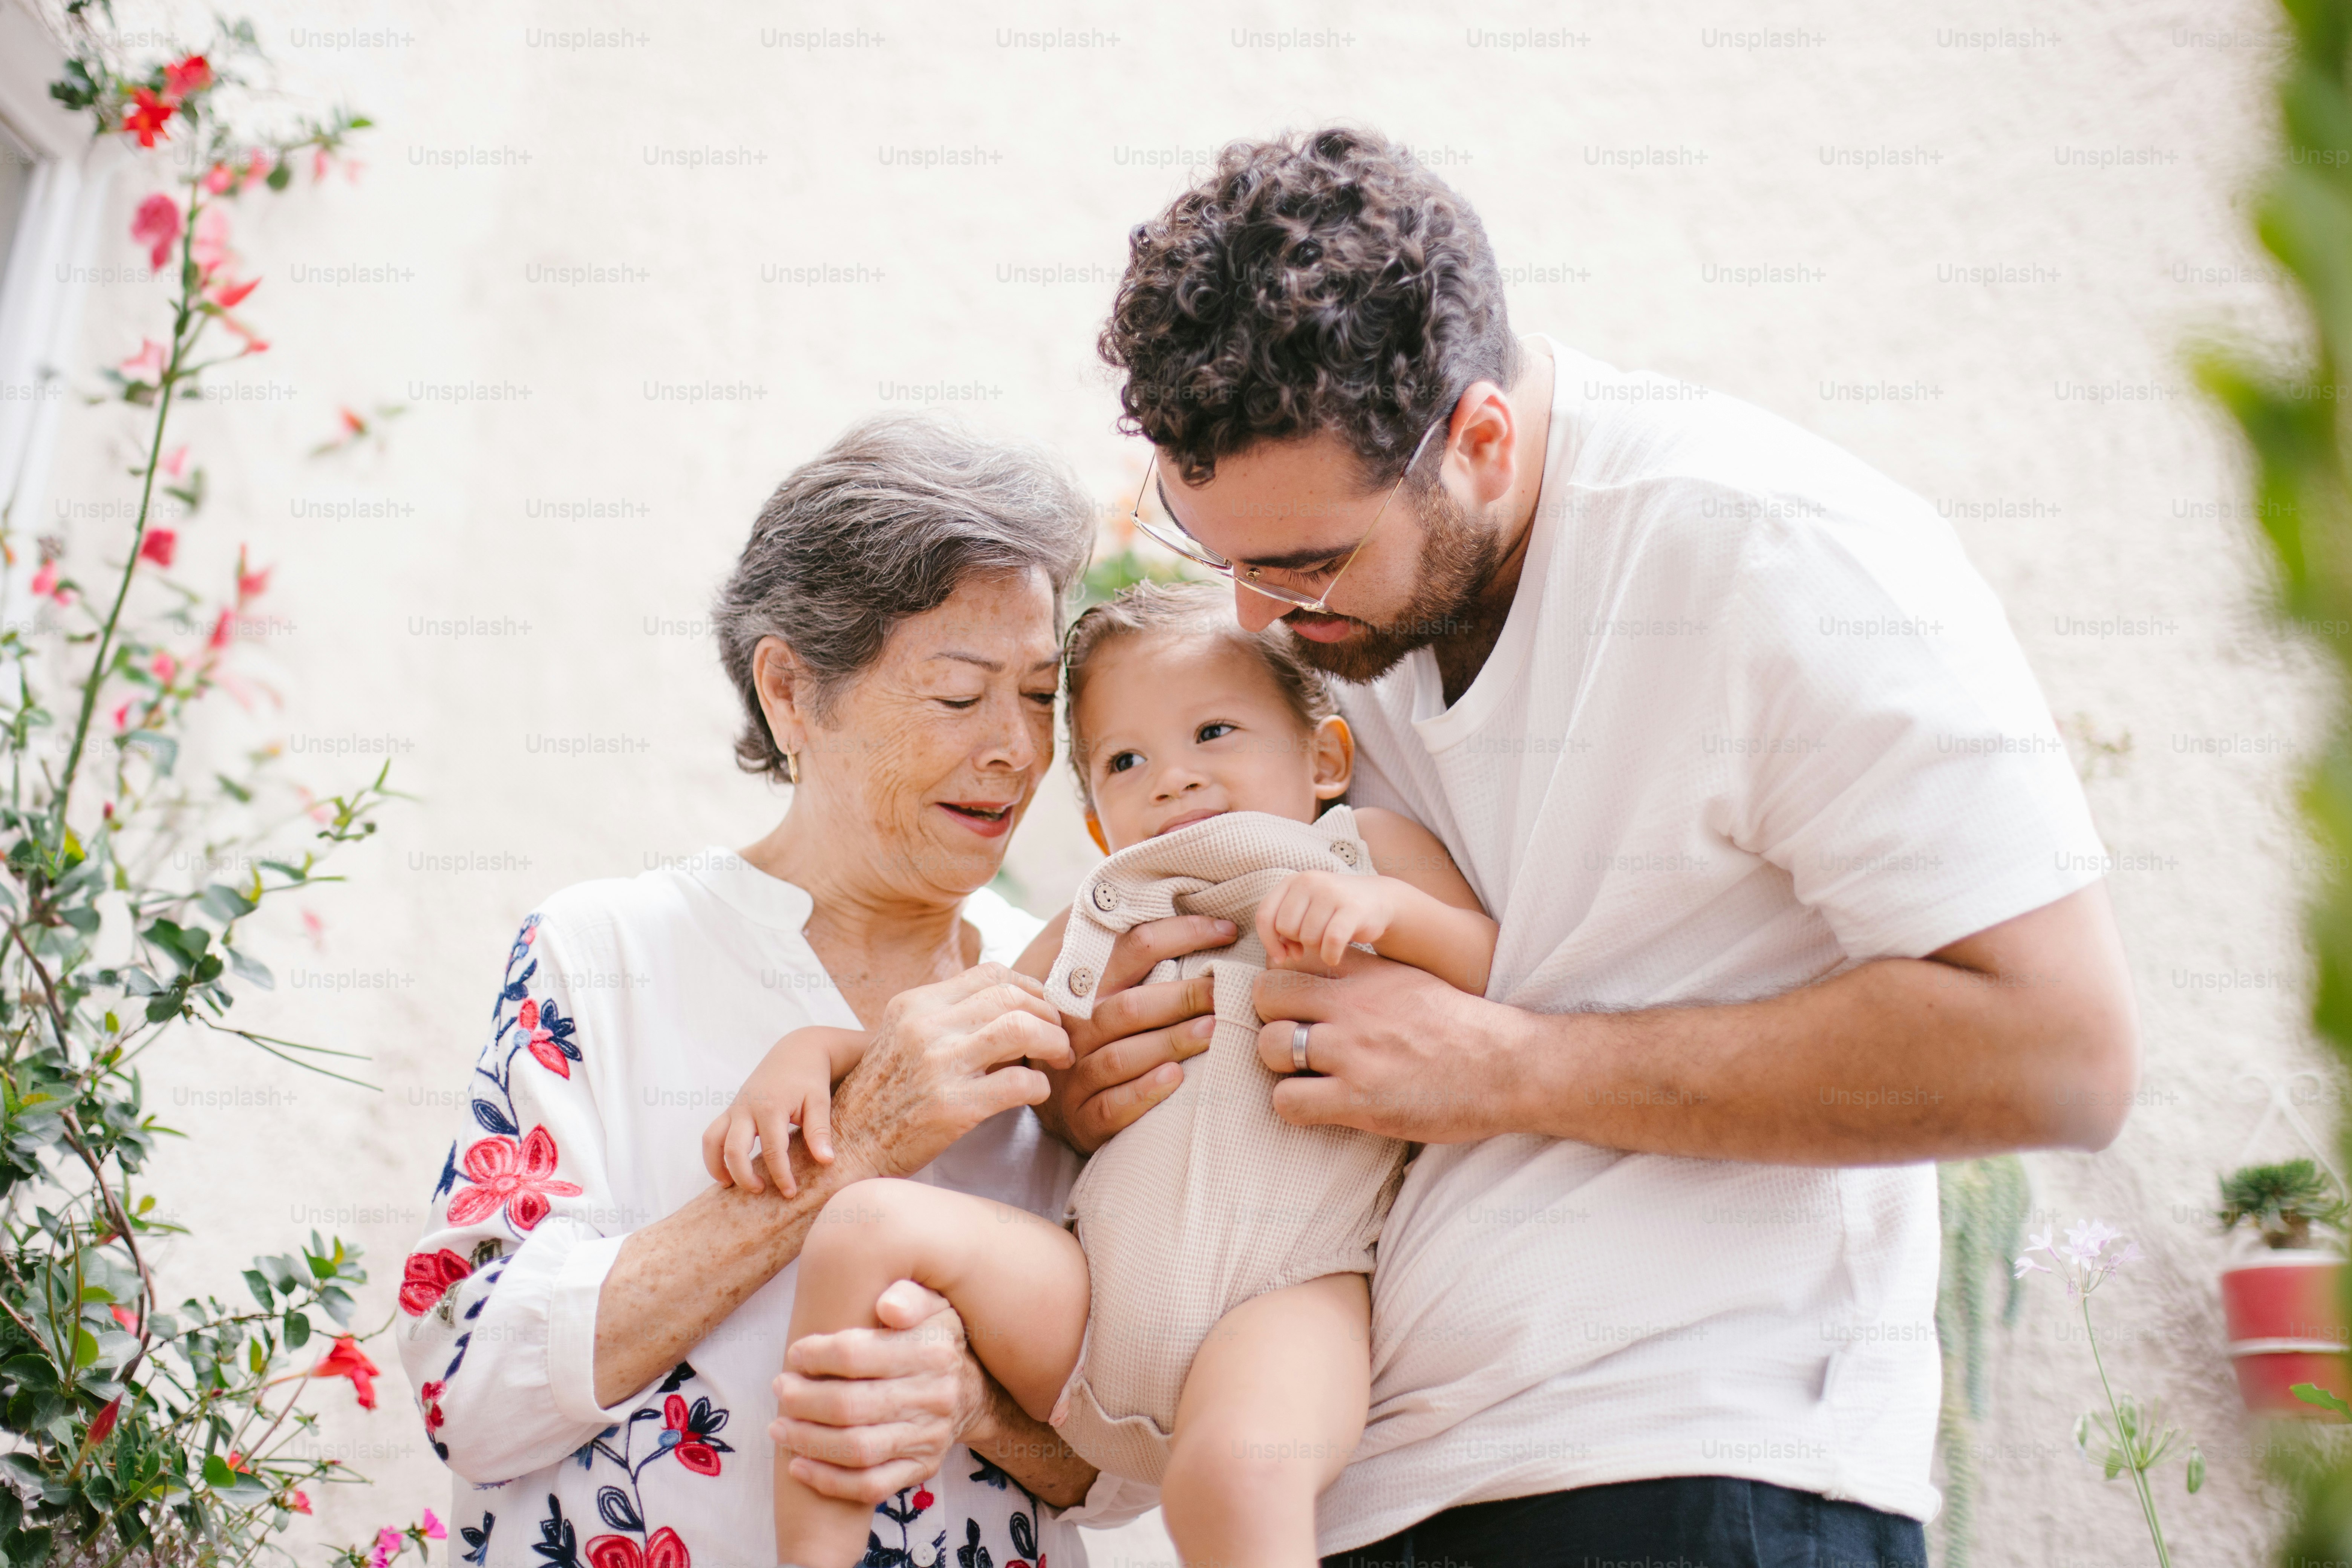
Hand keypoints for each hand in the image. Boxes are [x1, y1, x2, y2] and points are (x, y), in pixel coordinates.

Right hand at [701, 1033, 834, 1195]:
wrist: (795, 1052)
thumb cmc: (810, 1079)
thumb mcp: (819, 1102)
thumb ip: (820, 1132)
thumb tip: (827, 1161)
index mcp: (771, 1107)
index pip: (773, 1150)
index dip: (781, 1175)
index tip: (790, 1193)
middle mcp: (747, 1108)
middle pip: (734, 1149)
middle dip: (744, 1176)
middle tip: (761, 1191)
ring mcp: (735, 1108)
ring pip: (713, 1141)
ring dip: (718, 1166)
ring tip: (730, 1186)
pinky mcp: (730, 1109)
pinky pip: (712, 1134)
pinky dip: (713, 1154)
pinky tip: (725, 1171)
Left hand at [769, 1280, 988, 1504]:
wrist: (971, 1388)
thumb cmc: (932, 1338)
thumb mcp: (931, 1303)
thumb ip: (908, 1295)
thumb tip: (887, 1306)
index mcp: (933, 1350)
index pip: (858, 1355)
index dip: (817, 1356)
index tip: (795, 1354)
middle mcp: (935, 1396)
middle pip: (852, 1406)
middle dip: (804, 1400)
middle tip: (780, 1389)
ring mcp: (930, 1437)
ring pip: (858, 1450)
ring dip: (809, 1441)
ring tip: (779, 1428)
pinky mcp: (923, 1467)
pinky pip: (870, 1486)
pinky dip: (830, 1481)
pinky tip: (800, 1465)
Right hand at [830, 965, 1072, 1182]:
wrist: (847, 1148)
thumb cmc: (883, 1097)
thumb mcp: (902, 1039)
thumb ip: (946, 1018)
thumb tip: (1010, 1006)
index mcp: (914, 1005)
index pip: (989, 974)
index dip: (1029, 987)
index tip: (1043, 1007)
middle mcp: (924, 1027)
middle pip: (1010, 997)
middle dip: (1049, 1015)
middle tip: (1060, 1037)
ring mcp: (938, 1065)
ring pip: (1020, 1029)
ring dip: (1053, 1042)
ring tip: (1058, 1058)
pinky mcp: (952, 1106)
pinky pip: (1019, 1083)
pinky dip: (1040, 1086)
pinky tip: (1036, 1093)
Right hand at [1038, 915, 1231, 1153]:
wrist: (1044, 1102)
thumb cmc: (1087, 1036)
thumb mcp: (1093, 986)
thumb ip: (1124, 948)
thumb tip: (1168, 895)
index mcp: (1084, 988)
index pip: (1133, 949)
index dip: (1182, 934)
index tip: (1226, 930)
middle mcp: (1076, 1029)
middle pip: (1130, 1006)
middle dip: (1183, 996)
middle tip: (1225, 991)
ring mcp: (1076, 1077)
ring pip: (1123, 1055)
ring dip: (1171, 1041)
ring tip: (1213, 1030)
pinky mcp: (1083, 1119)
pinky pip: (1113, 1106)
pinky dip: (1144, 1092)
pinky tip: (1176, 1078)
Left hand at [1252, 946, 1521, 1142]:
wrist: (1508, 1067)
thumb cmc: (1464, 1029)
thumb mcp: (1413, 982)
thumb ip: (1368, 978)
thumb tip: (1329, 981)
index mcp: (1368, 975)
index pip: (1293, 957)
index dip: (1285, 982)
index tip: (1297, 1004)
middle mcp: (1354, 1006)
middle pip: (1268, 994)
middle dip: (1272, 1017)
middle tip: (1293, 1040)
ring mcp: (1354, 1052)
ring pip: (1270, 1046)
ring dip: (1280, 1064)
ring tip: (1305, 1076)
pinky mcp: (1359, 1099)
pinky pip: (1287, 1101)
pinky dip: (1293, 1106)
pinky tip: (1316, 1106)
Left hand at [1257, 870, 1398, 971]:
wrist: (1377, 900)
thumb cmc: (1333, 912)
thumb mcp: (1305, 914)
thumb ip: (1285, 930)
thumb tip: (1280, 955)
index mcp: (1293, 881)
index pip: (1265, 914)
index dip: (1269, 941)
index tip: (1281, 955)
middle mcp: (1310, 881)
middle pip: (1286, 928)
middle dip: (1298, 941)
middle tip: (1315, 940)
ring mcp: (1331, 892)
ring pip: (1308, 937)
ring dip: (1317, 948)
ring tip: (1329, 939)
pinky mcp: (1352, 908)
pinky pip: (1331, 941)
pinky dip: (1331, 956)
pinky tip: (1335, 956)